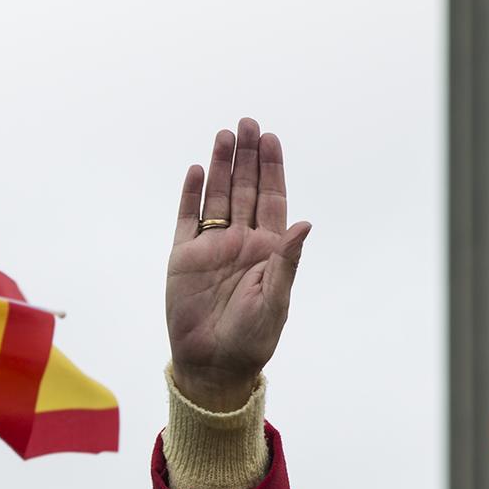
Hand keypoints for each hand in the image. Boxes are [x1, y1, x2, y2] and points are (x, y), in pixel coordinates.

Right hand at [166, 118, 312, 410]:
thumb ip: (287, 261)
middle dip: (247, 157)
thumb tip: (305, 224)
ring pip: (216, 196)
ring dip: (219, 167)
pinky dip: (190, 194)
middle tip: (247, 123)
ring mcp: (211, 247)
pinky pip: (186, 219)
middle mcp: (240, 242)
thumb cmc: (251, 340)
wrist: (212, 365)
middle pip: (244, 189)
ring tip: (223, 136)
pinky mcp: (183, 257)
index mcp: (268, 250)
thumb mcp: (276, 301)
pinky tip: (194, 170)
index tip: (270, 139)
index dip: (272, 168)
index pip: (272, 199)